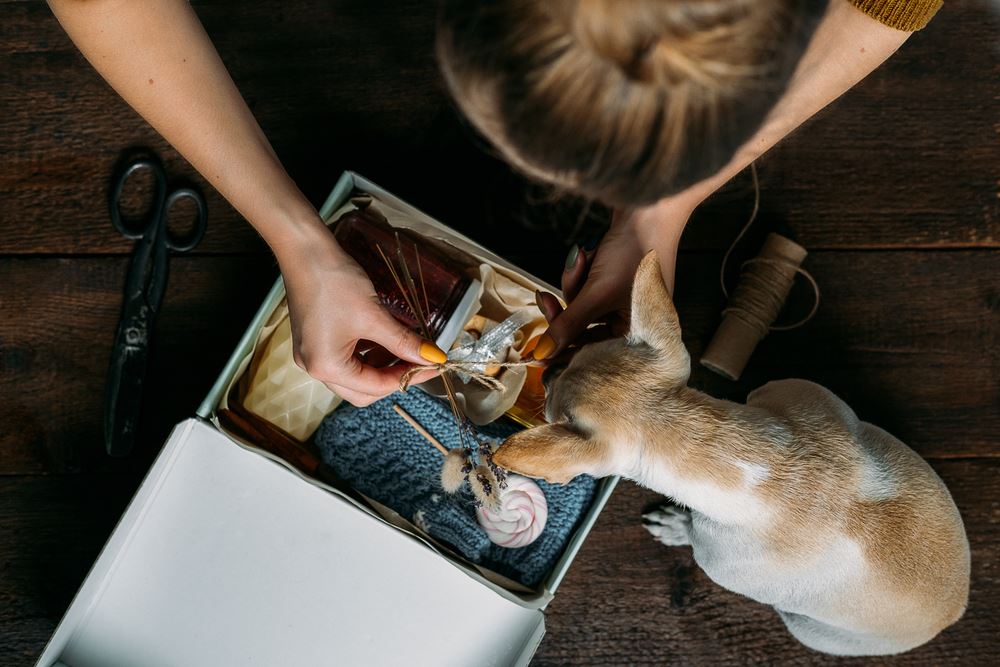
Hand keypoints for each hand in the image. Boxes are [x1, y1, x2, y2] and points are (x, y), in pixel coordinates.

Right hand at [276, 221, 444, 405]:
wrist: (305, 250)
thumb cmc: (334, 282)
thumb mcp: (374, 316)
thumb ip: (405, 342)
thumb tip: (433, 357)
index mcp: (325, 367)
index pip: (375, 387)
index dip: (409, 377)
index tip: (433, 366)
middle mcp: (314, 367)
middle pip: (363, 390)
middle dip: (394, 377)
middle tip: (421, 362)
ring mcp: (312, 354)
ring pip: (356, 375)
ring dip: (382, 366)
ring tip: (407, 349)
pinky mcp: (315, 340)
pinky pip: (346, 358)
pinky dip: (369, 354)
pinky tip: (387, 340)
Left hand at [533, 196, 694, 358]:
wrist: (648, 205)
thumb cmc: (634, 251)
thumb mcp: (596, 293)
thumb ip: (567, 325)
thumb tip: (542, 353)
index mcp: (642, 334)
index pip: (594, 353)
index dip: (564, 351)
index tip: (534, 352)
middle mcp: (636, 321)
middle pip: (584, 328)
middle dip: (567, 306)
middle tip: (544, 298)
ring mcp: (625, 299)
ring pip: (581, 305)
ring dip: (574, 283)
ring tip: (582, 261)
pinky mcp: (616, 280)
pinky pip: (586, 287)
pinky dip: (581, 272)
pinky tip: (586, 254)